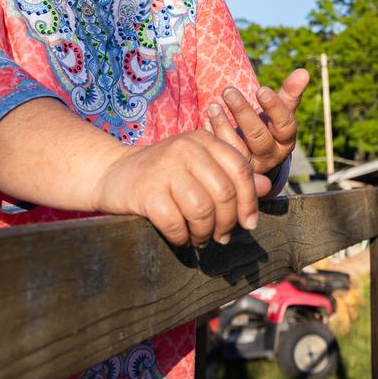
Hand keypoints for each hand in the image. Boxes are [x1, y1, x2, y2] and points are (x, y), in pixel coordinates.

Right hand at [93, 130, 270, 247]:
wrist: (112, 173)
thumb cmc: (163, 175)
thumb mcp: (199, 167)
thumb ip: (231, 174)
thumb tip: (266, 187)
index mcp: (203, 140)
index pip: (240, 168)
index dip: (249, 200)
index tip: (248, 223)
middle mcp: (186, 148)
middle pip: (224, 192)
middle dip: (227, 223)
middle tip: (220, 236)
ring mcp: (165, 169)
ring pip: (203, 211)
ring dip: (204, 233)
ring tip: (199, 238)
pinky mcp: (146, 191)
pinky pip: (176, 223)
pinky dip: (181, 238)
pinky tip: (179, 237)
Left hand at [206, 68, 309, 177]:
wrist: (253, 157)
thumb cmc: (268, 126)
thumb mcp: (280, 112)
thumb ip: (290, 93)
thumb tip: (303, 71)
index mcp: (285, 141)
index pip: (285, 125)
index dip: (274, 108)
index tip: (261, 89)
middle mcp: (270, 156)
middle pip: (258, 136)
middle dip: (243, 112)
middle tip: (228, 90)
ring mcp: (250, 166)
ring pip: (237, 149)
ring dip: (223, 125)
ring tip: (213, 106)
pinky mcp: (231, 172)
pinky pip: (221, 157)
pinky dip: (213, 138)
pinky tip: (206, 122)